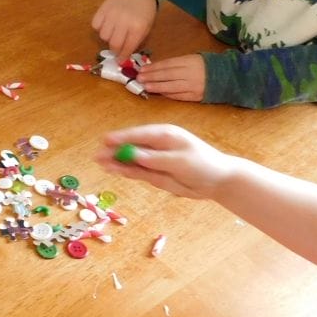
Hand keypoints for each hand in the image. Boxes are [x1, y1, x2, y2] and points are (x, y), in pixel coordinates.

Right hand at [91, 0, 156, 61]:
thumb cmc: (144, 12)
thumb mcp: (146, 27)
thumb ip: (135, 41)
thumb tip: (124, 55)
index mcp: (137, 27)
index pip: (127, 47)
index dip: (123, 57)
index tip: (120, 61)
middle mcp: (123, 21)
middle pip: (113, 44)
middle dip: (115, 51)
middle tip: (116, 50)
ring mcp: (111, 14)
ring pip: (103, 35)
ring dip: (107, 38)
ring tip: (113, 34)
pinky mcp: (102, 9)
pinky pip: (95, 25)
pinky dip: (99, 28)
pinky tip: (106, 25)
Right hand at [94, 124, 234, 199]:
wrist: (218, 181)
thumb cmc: (203, 164)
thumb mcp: (180, 161)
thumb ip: (156, 159)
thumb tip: (134, 154)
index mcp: (164, 135)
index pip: (138, 135)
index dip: (121, 137)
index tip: (105, 140)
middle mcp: (156, 146)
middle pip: (131, 147)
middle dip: (114, 151)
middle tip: (97, 155)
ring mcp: (155, 160)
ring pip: (132, 160)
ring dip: (117, 161)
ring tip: (100, 163)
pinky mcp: (156, 173)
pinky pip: (138, 171)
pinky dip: (125, 171)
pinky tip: (113, 170)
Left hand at [138, 54, 205, 100]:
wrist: (226, 76)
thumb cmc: (204, 65)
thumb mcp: (191, 58)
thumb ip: (175, 63)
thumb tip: (155, 67)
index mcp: (189, 61)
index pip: (167, 64)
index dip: (153, 67)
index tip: (142, 69)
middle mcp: (191, 74)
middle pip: (168, 75)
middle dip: (152, 77)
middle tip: (139, 78)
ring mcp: (193, 86)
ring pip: (172, 87)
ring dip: (157, 87)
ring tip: (146, 87)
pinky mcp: (196, 97)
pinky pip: (179, 96)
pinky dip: (168, 94)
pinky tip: (159, 93)